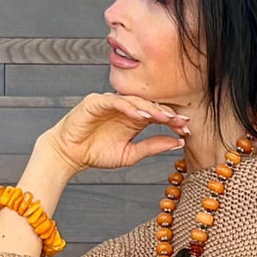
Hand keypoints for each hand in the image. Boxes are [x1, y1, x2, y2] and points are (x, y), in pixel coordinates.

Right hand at [41, 92, 189, 173]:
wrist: (69, 155)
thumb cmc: (96, 154)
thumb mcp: (129, 154)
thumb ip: (152, 147)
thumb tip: (178, 142)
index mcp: (134, 119)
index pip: (157, 115)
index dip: (173, 121)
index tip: (187, 129)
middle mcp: (125, 108)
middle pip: (150, 105)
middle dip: (167, 113)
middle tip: (181, 121)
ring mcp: (111, 102)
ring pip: (135, 101)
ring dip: (151, 109)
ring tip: (164, 118)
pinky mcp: (96, 101)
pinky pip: (116, 101)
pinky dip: (129, 107)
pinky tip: (140, 115)